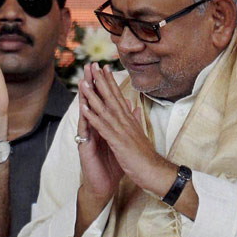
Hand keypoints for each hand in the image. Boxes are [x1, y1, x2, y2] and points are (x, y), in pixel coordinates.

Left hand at [80, 63, 174, 191]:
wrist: (154, 171)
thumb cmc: (146, 155)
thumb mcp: (140, 134)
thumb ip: (135, 120)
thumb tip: (133, 107)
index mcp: (129, 119)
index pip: (118, 96)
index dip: (110, 81)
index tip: (104, 68)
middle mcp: (125, 120)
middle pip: (111, 97)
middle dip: (101, 81)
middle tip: (92, 65)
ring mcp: (121, 130)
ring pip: (104, 108)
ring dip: (93, 95)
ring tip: (83, 82)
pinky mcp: (117, 141)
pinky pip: (102, 126)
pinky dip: (92, 116)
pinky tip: (83, 108)